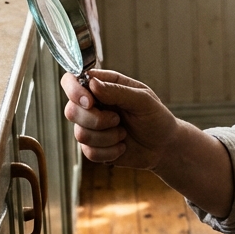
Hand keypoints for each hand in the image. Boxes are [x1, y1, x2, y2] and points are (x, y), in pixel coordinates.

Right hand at [61, 69, 179, 168]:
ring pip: (80, 134)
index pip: (72, 81)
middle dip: (95, 120)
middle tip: (117, 119)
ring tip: (123, 134)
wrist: (163, 147)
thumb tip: (92, 84)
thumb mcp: (143, 100)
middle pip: (71, 111)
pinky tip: (122, 147)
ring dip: (107, 137)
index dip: (74, 90)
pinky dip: (110, 152)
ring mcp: (90, 127)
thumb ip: (117, 91)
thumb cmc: (156, 118)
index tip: (90, 102)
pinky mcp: (93, 147)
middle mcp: (92, 105)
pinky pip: (89, 152)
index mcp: (102, 86)